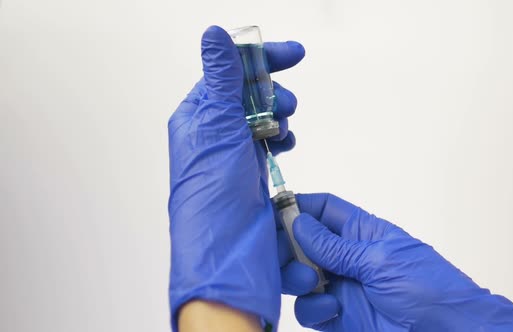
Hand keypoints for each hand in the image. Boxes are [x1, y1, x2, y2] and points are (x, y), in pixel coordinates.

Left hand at [167, 26, 304, 330]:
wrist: (228, 260)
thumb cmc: (215, 202)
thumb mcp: (219, 129)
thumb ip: (222, 80)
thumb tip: (214, 36)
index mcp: (196, 120)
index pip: (226, 74)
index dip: (259, 60)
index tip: (292, 54)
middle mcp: (212, 138)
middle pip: (246, 96)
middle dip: (272, 93)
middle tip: (287, 104)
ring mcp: (232, 159)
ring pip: (260, 121)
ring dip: (278, 117)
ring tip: (284, 129)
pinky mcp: (250, 179)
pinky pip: (267, 147)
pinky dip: (280, 141)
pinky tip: (285, 147)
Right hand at [282, 193, 512, 330]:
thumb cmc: (425, 286)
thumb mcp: (379, 259)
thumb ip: (335, 246)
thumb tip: (298, 222)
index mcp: (360, 231)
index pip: (321, 209)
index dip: (296, 207)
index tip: (270, 214)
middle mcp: (345, 256)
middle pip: (301, 243)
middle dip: (286, 247)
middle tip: (279, 255)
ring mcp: (340, 286)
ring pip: (298, 276)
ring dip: (296, 277)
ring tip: (311, 282)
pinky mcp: (337, 316)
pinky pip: (308, 308)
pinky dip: (312, 308)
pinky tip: (330, 310)